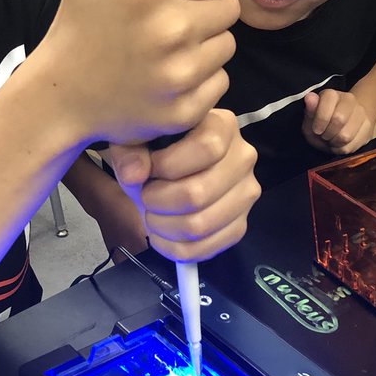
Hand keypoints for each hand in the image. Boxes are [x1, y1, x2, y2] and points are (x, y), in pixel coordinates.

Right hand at [38, 0, 240, 146]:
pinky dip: (200, 79)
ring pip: (228, 45)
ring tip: (169, 45)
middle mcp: (172, 29)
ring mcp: (179, 73)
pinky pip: (220, 82)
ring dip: (206, 43)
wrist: (61, 94)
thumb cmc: (80, 19)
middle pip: (229, 7)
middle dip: (206, 7)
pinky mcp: (186, 108)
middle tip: (171, 16)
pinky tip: (168, 74)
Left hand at [109, 109, 258, 262]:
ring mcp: (246, 194)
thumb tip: (134, 175)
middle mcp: (244, 158)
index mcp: (223, 126)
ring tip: (151, 216)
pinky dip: (175, 249)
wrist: (168, 173)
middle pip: (198, 193)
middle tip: (145, 198)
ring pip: (200, 225)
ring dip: (164, 227)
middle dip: (158, 202)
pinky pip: (206, 248)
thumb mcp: (136, 141)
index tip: (148, 170)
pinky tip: (162, 236)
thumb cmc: (154, 151)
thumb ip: (130, 152)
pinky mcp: (240, 225)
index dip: (168, 165)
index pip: (207, 148)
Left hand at [302, 89, 373, 154]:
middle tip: (323, 135)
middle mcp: (349, 100)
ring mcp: (361, 113)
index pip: (328, 101)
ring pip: (346, 136)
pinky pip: (352, 146)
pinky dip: (342, 149)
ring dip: (334, 143)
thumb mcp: (310, 118)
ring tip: (331, 140)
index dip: (320, 119)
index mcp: (332, 95)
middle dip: (327, 133)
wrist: (343, 123)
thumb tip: (310, 98)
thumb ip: (310, 110)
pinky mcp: (368, 128)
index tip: (316, 129)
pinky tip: (339, 144)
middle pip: (339, 119)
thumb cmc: (322, 121)